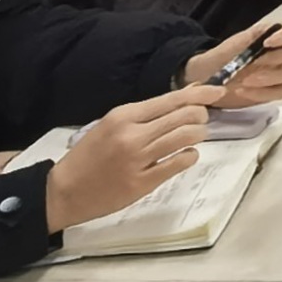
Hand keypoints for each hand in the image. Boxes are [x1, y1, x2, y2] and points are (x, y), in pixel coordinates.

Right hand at [44, 91, 207, 230]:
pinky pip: (178, 163)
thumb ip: (144, 115)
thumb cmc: (88, 156)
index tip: (217, 91)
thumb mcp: (110, 125)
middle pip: (184, 116)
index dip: (200, 94)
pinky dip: (190, 155)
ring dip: (199, 134)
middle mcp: (133, 134)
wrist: (64, 190)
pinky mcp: (143, 183)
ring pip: (186, 137)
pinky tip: (187, 154)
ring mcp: (139, 159)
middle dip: (201, 114)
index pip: (171, 98)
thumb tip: (182, 99)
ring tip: (196, 135)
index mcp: (123, 116)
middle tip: (203, 119)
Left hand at [179, 19, 281, 106]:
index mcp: (274, 35)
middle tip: (257, 62)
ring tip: (247, 80)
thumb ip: (249, 39)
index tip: (267, 43)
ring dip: (272, 76)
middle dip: (281, 57)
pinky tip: (244, 91)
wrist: (208, 78)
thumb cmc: (222, 57)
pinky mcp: (276, 90)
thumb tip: (262, 37)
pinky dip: (264, 92)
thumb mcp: (231, 44)